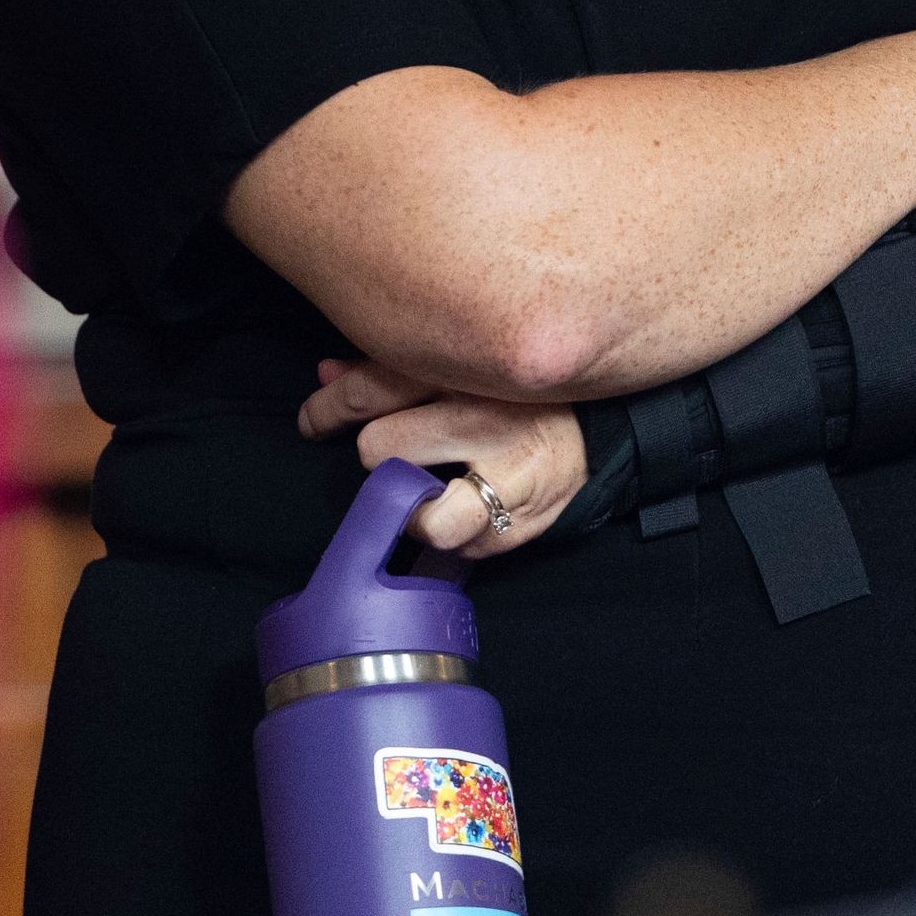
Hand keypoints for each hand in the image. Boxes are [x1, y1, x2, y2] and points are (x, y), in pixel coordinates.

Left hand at [298, 359, 585, 555]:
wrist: (602, 428)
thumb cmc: (509, 395)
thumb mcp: (455, 367)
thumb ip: (389, 368)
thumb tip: (326, 373)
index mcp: (465, 368)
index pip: (371, 387)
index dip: (327, 408)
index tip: (313, 421)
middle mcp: (487, 417)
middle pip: (380, 450)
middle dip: (381, 457)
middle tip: (400, 456)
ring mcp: (511, 475)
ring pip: (424, 518)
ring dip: (416, 512)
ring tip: (430, 494)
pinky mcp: (526, 522)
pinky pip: (462, 548)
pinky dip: (459, 537)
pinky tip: (471, 510)